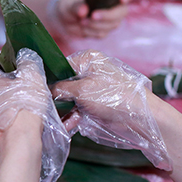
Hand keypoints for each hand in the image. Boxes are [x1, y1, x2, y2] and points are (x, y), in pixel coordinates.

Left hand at [0, 49, 69, 181]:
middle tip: (29, 76)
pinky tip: (28, 112)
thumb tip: (26, 56)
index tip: (20, 57)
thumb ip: (28, 62)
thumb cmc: (24, 108)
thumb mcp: (32, 77)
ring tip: (32, 94)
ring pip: (0, 99)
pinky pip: (2, 114)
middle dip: (13, 78)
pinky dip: (13, 111)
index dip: (9, 56)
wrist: (20, 143)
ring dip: (14, 96)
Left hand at [48, 0, 134, 38]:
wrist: (64, 20)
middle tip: (93, 15)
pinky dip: (91, 32)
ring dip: (97, 25)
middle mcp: (114, 6)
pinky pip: (103, 33)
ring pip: (113, 25)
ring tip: (82, 21)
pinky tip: (82, 27)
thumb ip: (76, 6)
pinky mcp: (104, 31)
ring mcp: (111, 20)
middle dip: (108, 15)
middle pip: (122, 12)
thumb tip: (84, 11)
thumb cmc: (70, 6)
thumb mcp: (69, 4)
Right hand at [51, 50, 170, 168]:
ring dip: (64, 110)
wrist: (141, 117)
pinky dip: (72, 116)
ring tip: (63, 119)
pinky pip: (76, 108)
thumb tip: (45, 90)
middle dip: (56, 97)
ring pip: (68, 98)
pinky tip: (71, 123)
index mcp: (88, 58)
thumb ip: (60, 88)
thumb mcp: (82, 89)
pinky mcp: (95, 104)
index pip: (59, 66)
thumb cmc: (115, 97)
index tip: (40, 92)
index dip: (50, 80)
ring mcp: (93, 88)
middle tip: (49, 108)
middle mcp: (89, 71)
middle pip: (63, 83)